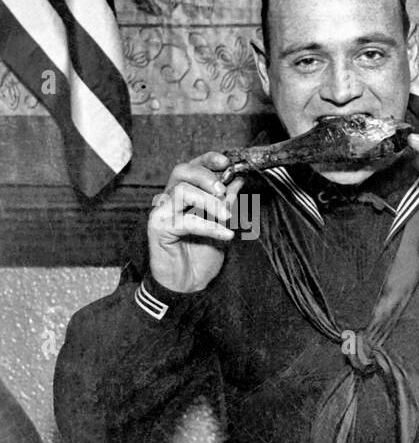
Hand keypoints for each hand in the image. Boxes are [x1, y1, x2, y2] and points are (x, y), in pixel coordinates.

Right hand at [149, 153, 239, 293]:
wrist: (189, 283)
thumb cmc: (202, 254)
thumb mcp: (222, 225)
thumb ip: (227, 203)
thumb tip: (237, 180)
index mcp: (185, 195)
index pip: (192, 167)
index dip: (207, 160)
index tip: (227, 161)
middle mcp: (170, 199)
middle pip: (181, 171)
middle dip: (206, 175)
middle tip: (223, 191)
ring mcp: (161, 212)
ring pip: (181, 190)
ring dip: (209, 202)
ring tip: (227, 217)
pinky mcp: (158, 228)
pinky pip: (184, 220)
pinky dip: (209, 226)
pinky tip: (226, 235)